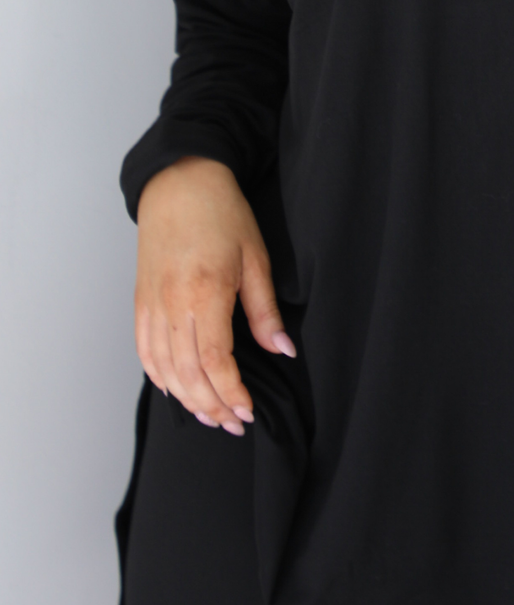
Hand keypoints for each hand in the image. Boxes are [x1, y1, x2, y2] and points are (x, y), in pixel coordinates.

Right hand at [134, 156, 293, 434]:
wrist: (180, 181)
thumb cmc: (222, 213)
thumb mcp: (256, 257)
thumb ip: (265, 310)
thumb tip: (282, 349)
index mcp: (204, 293)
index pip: (213, 362)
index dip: (230, 393)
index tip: (246, 410)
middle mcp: (171, 304)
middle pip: (186, 374)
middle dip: (211, 405)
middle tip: (232, 422)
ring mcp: (151, 303)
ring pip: (162, 368)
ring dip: (186, 398)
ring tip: (210, 414)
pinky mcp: (140, 300)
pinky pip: (144, 350)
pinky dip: (159, 376)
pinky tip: (176, 389)